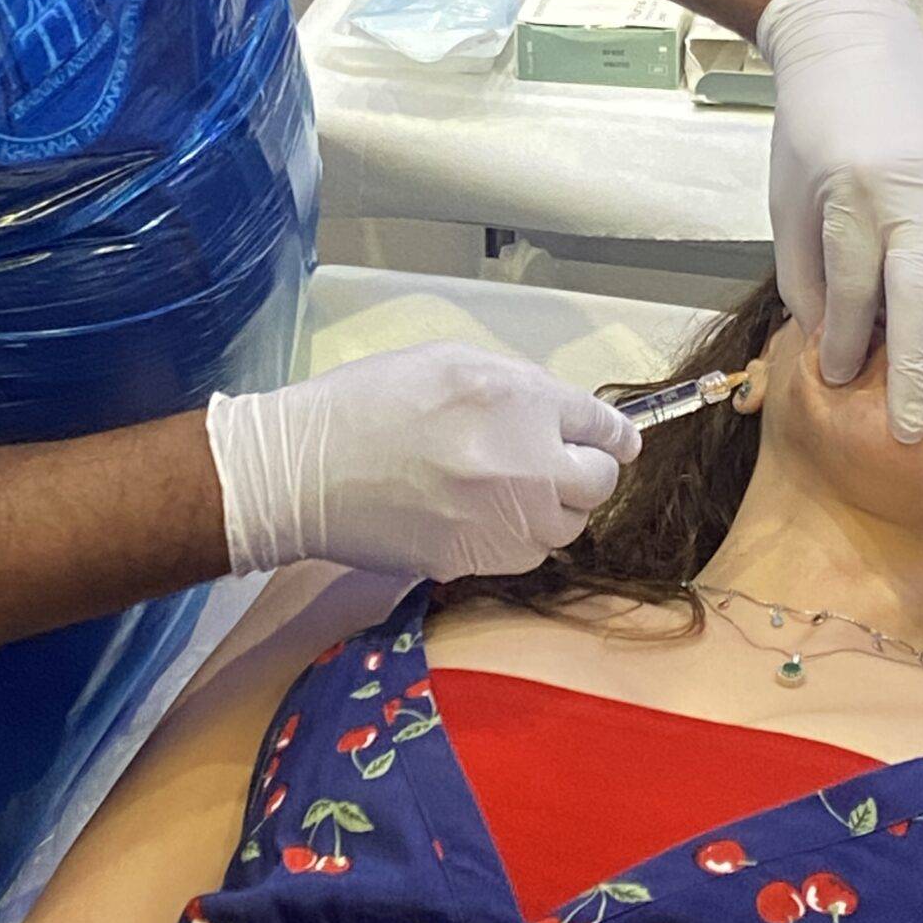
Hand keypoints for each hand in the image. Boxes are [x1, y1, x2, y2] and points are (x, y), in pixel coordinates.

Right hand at [205, 345, 640, 580]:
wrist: (304, 469)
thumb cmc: (370, 400)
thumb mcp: (450, 361)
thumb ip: (516, 385)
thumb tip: (560, 412)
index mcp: (522, 402)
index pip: (603, 426)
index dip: (614, 436)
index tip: (617, 444)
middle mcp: (528, 463)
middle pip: (598, 482)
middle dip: (583, 472)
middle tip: (553, 465)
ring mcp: (505, 520)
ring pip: (566, 526)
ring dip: (551, 510)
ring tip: (510, 494)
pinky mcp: (478, 561)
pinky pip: (525, 556)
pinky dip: (516, 540)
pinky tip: (482, 519)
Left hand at [758, 0, 922, 439]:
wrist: (849, 43)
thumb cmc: (812, 128)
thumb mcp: (790, 198)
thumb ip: (808, 269)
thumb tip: (828, 334)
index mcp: (850, 203)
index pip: (851, 290)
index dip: (844, 339)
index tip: (842, 380)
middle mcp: (907, 198)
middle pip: (915, 295)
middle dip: (914, 366)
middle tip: (916, 426)